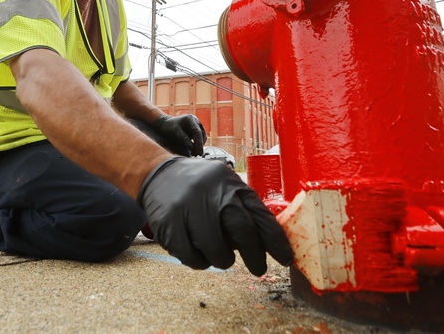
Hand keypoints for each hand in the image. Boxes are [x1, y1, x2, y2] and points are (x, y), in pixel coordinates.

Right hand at [137, 157, 292, 275]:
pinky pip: (191, 257)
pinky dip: (199, 262)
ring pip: (216, 251)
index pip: (261, 215)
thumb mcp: (225, 187)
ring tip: (217, 253)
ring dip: (222, 260)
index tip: (285, 259)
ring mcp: (189, 207)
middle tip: (258, 269)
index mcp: (231, 185)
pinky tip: (198, 252)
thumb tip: (266, 244)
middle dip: (255, 257)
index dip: (276, 241)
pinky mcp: (169, 223)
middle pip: (243, 232)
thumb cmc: (200, 187)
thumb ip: (243, 210)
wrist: (158, 174)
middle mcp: (212, 193)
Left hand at [153, 114, 206, 155]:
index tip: (199, 152)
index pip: (197, 132)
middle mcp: (195, 121)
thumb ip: (184, 139)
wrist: (165, 124)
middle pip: (201, 134)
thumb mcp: (175, 132)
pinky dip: (197, 144)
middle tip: (196, 155)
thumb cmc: (169, 126)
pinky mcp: (195, 130)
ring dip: (199, 146)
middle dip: (199, 145)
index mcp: (190, 119)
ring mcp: (196, 125)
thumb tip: (192, 148)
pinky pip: (199, 138)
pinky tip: (193, 150)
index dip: (199, 143)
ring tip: (194, 154)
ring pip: (202, 137)